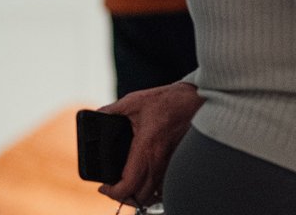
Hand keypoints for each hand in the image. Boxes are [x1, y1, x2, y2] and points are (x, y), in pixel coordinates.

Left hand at [96, 81, 202, 205]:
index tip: (103, 187)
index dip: (112, 193)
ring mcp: (172, 164)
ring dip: (141, 196)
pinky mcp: (180, 162)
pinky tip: (149, 183)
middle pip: (141, 197)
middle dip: (124, 198)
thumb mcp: (135, 101)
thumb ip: (112, 110)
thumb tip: (96, 115)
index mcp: (146, 149)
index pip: (128, 186)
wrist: (198, 98)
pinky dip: (156, 191)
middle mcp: (160, 161)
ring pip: (155, 196)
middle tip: (114, 188)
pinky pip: (167, 186)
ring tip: (130, 189)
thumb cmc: (170, 100)